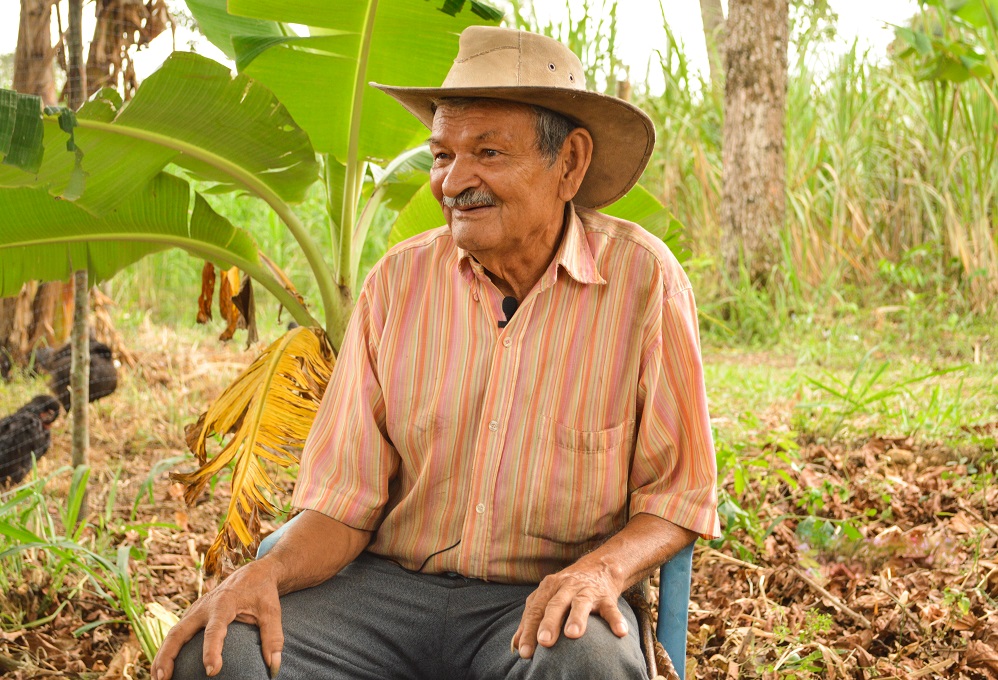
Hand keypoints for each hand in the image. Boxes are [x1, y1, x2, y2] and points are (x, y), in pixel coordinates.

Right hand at [151, 559, 283, 678]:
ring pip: (173, 633)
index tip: (212, 670)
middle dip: (168, 655)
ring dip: (163, 656)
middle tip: (163, 679)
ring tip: (158, 679)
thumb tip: (274, 668)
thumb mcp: (272, 612)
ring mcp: (196, 610)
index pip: (215, 629)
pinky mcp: (193, 614)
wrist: (254, 572)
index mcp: (225, 603)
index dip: (212, 650)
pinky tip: (165, 668)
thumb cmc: (263, 593)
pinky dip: (168, 650)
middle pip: (180, 631)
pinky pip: (176, 633)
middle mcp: (204, 606)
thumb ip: (273, 638)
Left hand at [511, 559, 626, 658]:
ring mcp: (586, 591)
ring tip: (573, 634)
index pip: (535, 611)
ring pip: (580, 603)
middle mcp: (566, 587)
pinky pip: (611, 609)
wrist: (599, 568)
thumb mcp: (547, 598)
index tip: (524, 652)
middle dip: (548, 623)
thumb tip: (515, 645)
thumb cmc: (568, 589)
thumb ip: (531, 619)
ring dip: (577, 618)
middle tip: (544, 642)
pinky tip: (620, 632)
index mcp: (548, 589)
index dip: (528, 631)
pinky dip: (615, 620)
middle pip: (555, 605)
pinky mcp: (606, 596)